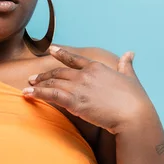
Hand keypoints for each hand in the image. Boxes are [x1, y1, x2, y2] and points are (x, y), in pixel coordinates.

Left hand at [23, 47, 152, 134]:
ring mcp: (79, 87)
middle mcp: (85, 74)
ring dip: (39, 84)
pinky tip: (28, 94)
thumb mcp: (131, 78)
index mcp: (97, 67)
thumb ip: (126, 65)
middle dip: (45, 74)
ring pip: (53, 83)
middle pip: (60, 72)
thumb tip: (130, 53)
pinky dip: (38, 94)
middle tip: (34, 77)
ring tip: (29, 85)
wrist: (133, 115)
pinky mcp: (75, 102)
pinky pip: (51, 95)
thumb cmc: (135, 99)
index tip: (51, 49)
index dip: (62, 54)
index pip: (75, 59)